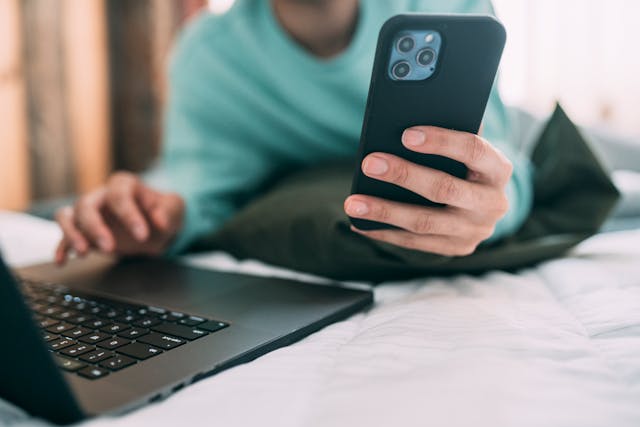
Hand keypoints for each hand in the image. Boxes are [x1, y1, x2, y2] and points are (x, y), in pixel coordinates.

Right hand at [54, 172, 184, 264]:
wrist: (158, 225)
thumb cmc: (164, 212)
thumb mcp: (175, 208)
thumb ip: (168, 211)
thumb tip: (160, 222)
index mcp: (125, 185)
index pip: (120, 195)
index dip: (129, 214)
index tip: (142, 234)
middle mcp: (102, 196)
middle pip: (86, 205)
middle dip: (95, 228)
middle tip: (110, 248)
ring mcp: (90, 213)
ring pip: (68, 216)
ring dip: (72, 234)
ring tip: (83, 253)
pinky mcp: (83, 231)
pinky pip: (64, 235)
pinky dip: (61, 248)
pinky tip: (63, 262)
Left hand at [344, 126, 512, 256]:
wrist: (486, 205)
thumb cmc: (467, 164)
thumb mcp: (467, 148)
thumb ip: (451, 130)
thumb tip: (404, 117)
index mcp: (498, 169)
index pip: (473, 150)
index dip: (441, 141)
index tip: (406, 134)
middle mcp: (492, 203)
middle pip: (444, 188)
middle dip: (404, 175)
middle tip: (369, 164)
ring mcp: (475, 230)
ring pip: (425, 222)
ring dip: (385, 212)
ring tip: (353, 203)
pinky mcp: (457, 248)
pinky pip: (415, 243)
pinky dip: (385, 232)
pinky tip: (360, 223)